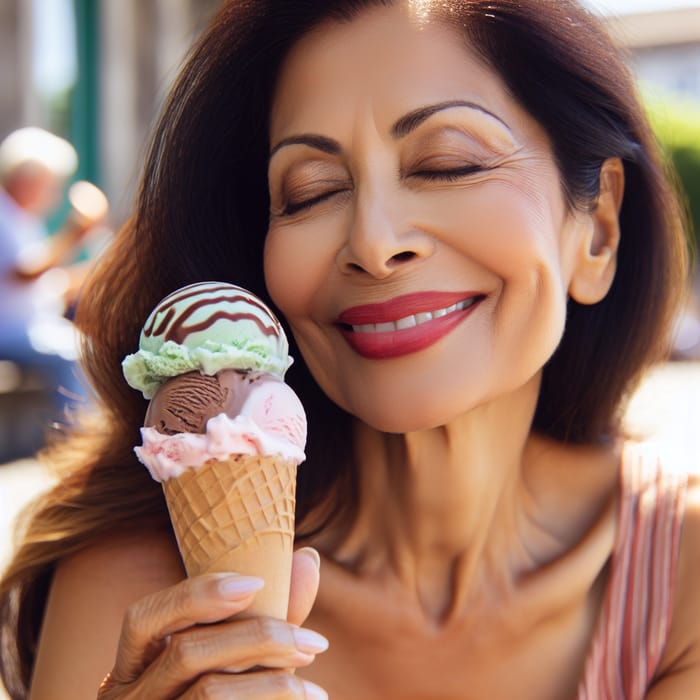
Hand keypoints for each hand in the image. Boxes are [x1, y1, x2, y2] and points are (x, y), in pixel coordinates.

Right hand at [97, 547, 326, 698]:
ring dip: (273, 682)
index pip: (143, 618)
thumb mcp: (235, 662)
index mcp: (131, 668)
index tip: (257, 582)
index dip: (197, 595)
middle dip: (258, 637)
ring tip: (315, 690)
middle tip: (314, 642)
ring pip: (208, 692)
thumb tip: (308, 558)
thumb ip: (265, 614)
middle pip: (185, 652)